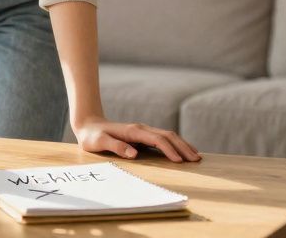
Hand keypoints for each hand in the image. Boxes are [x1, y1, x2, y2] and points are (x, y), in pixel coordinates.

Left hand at [73, 115, 201, 162]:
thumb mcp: (100, 142)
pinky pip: (163, 139)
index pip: (157, 139)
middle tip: (197, 160)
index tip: (180, 161)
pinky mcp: (143, 135)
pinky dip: (176, 144)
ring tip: (196, 156)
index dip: (169, 150)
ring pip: (168, 136)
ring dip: (182, 145)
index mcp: (134, 131)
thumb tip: (134, 153)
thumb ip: (116, 147)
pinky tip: (182, 151)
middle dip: (183, 147)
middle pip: (168, 136)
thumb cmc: (92, 135)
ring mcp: (143, 131)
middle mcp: (141, 129)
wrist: (88, 124)